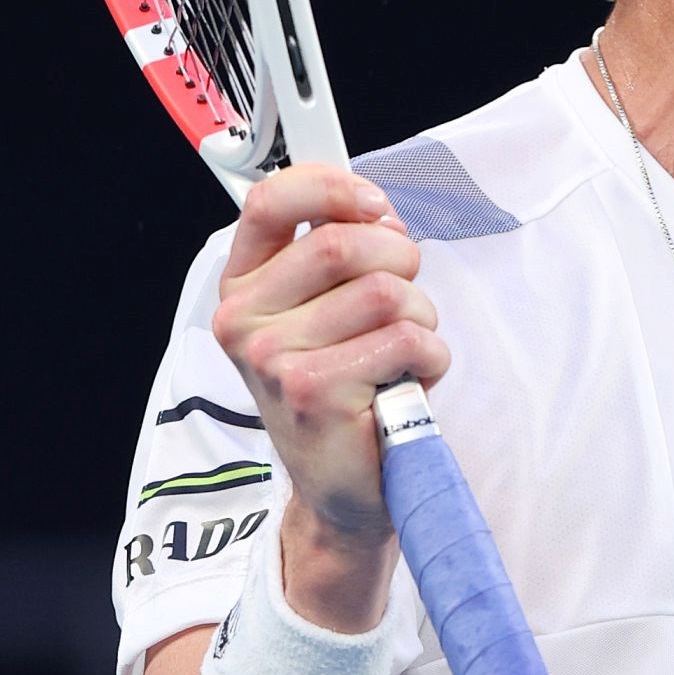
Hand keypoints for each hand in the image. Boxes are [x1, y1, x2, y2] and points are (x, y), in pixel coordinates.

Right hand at [210, 165, 450, 604]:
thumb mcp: (329, 312)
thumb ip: (341, 251)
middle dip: (400, 262)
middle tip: (405, 304)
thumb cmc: (345, 389)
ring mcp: (273, 358)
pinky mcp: (313, 392)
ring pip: (387, 292)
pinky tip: (404, 387)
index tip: (377, 206)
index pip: (271, 202)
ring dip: (420, 321)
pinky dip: (430, 360)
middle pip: (345, 243)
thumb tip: (379, 210)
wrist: (345, 487)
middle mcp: (244, 320)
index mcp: (243, 287)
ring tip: (400, 357)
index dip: (333, 187)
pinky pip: (407, 340)